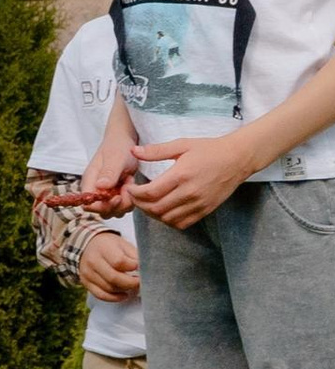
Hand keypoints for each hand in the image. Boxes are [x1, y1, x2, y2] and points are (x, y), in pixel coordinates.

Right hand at [73, 129, 140, 214]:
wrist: (125, 140)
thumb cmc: (118, 146)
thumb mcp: (116, 157)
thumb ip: (109, 172)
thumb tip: (101, 186)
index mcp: (90, 181)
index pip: (88, 204)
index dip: (103, 206)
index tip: (117, 196)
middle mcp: (96, 189)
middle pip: (103, 211)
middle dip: (119, 205)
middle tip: (128, 187)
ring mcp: (106, 192)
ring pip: (114, 211)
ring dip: (126, 202)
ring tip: (129, 182)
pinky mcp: (116, 193)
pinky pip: (122, 206)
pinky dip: (131, 199)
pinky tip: (131, 183)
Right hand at [78, 230, 141, 301]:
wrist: (86, 245)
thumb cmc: (109, 246)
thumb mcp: (122, 244)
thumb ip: (134, 256)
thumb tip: (147, 270)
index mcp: (103, 248)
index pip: (119, 262)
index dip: (133, 267)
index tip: (139, 267)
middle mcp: (93, 261)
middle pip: (114, 278)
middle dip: (132, 283)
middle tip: (140, 282)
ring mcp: (88, 273)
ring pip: (109, 288)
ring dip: (124, 289)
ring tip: (132, 285)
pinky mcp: (86, 282)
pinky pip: (101, 295)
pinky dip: (114, 298)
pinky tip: (124, 295)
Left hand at [131, 134, 257, 229]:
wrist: (238, 159)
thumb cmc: (209, 149)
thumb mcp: (182, 144)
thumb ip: (156, 150)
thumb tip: (133, 151)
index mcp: (181, 175)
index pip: (150, 193)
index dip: (135, 193)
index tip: (129, 187)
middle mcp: (190, 193)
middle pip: (156, 208)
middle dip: (139, 204)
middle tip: (134, 196)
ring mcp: (199, 204)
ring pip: (167, 219)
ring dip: (152, 214)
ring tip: (146, 203)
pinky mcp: (205, 210)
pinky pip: (182, 223)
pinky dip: (168, 220)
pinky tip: (163, 209)